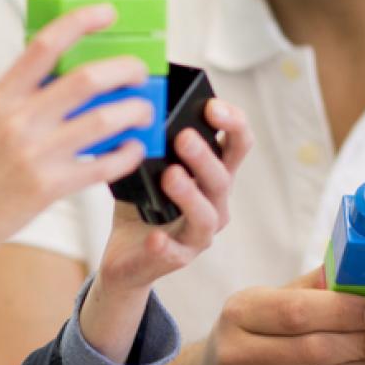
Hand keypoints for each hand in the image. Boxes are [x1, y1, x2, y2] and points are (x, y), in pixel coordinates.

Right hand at [0, 4, 152, 273]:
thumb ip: (11, 102)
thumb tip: (48, 81)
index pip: (44, 45)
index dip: (81, 21)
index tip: (106, 12)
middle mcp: (18, 122)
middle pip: (87, 79)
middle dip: (124, 68)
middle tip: (138, 71)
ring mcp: (36, 156)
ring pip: (104, 120)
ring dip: (134, 110)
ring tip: (144, 110)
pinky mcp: (49, 189)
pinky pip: (102, 166)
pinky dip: (126, 154)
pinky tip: (133, 148)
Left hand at [95, 99, 252, 293]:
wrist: (126, 256)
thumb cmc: (143, 204)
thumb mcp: (148, 167)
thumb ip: (151, 142)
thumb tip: (138, 108)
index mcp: (213, 173)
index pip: (237, 144)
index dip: (233, 123)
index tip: (212, 105)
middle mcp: (215, 203)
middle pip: (222, 177)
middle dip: (204, 156)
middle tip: (183, 137)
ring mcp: (199, 234)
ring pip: (206, 215)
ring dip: (190, 195)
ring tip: (170, 176)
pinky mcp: (177, 258)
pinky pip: (175, 253)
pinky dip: (165, 245)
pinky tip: (154, 237)